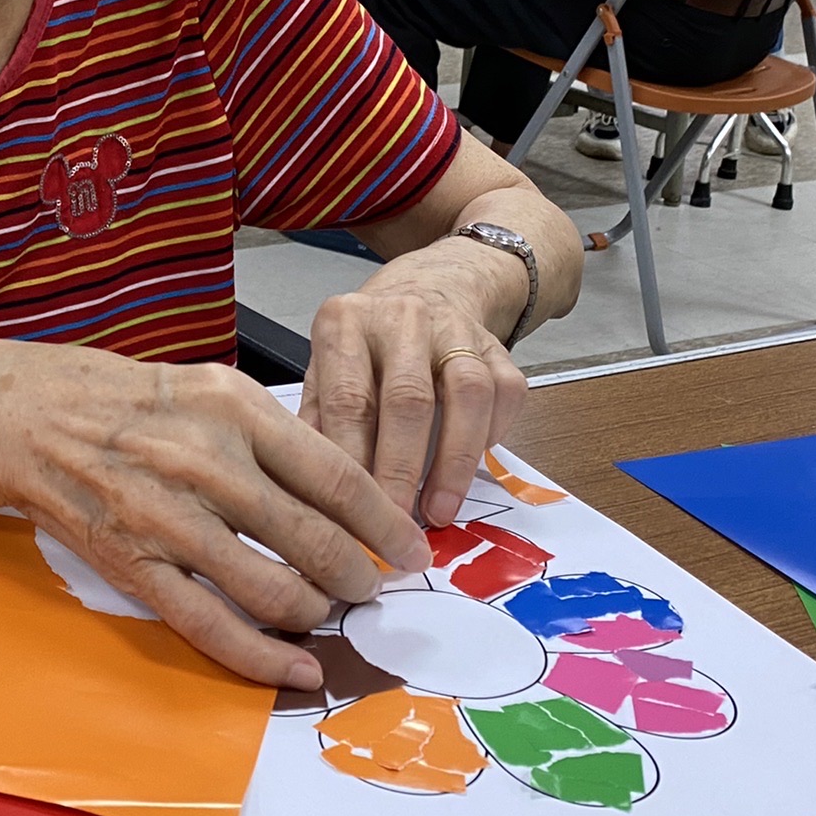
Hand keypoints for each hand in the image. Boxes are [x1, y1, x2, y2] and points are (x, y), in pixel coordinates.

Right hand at [0, 349, 430, 688]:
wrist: (31, 416)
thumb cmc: (132, 402)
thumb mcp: (212, 388)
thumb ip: (277, 436)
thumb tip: (347, 495)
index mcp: (235, 409)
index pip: (337, 476)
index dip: (384, 523)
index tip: (411, 549)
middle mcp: (207, 462)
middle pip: (315, 539)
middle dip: (357, 577)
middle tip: (371, 588)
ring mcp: (169, 519)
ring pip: (273, 590)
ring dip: (315, 613)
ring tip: (326, 613)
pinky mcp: (136, 566)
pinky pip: (214, 626)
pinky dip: (265, 658)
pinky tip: (298, 671)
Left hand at [300, 284, 527, 526]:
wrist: (426, 290)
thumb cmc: (365, 349)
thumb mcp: (324, 372)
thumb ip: (317, 424)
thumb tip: (311, 493)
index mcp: (345, 322)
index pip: (348, 400)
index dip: (352, 463)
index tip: (349, 514)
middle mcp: (401, 317)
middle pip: (407, 398)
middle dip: (401, 470)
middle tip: (395, 525)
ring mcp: (455, 328)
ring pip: (466, 394)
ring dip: (453, 463)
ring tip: (438, 512)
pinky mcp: (496, 347)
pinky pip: (504, 394)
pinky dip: (490, 439)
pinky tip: (470, 473)